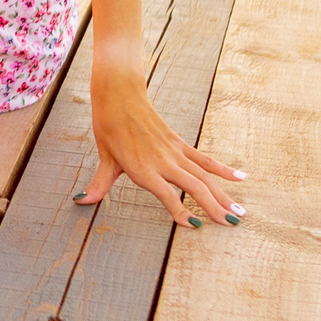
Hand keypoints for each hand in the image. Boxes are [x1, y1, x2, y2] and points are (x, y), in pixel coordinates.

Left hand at [80, 48, 244, 227]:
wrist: (120, 94)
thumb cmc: (109, 126)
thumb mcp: (104, 157)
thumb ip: (99, 184)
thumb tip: (81, 201)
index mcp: (143, 169)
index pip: (168, 195)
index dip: (181, 212)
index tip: (195, 226)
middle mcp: (162, 161)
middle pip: (195, 187)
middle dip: (214, 206)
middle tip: (231, 224)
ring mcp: (174, 151)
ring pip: (204, 176)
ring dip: (223, 194)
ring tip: (239, 211)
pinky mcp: (179, 143)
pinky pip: (204, 159)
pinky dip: (222, 169)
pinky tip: (240, 177)